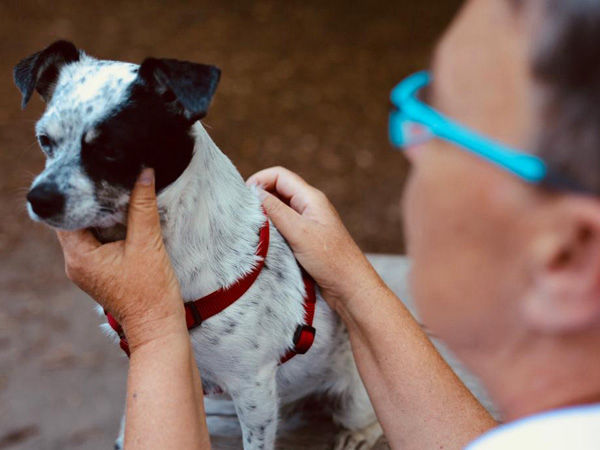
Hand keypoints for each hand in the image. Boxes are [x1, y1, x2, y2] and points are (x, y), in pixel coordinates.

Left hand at [56, 168, 184, 350]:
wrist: (158, 326)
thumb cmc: (151, 291)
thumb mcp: (147, 243)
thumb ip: (142, 206)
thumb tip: (143, 172)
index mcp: (79, 256)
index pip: (67, 214)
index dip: (79, 192)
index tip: (92, 173)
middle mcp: (76, 263)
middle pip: (74, 221)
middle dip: (89, 201)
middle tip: (104, 178)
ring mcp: (86, 270)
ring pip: (85, 231)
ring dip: (99, 214)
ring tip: (115, 194)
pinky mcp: (99, 273)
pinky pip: (95, 243)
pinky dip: (106, 228)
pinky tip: (123, 218)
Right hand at [247, 166, 382, 312]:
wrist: (350, 287)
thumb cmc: (331, 260)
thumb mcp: (299, 232)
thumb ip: (276, 211)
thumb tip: (254, 193)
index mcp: (311, 198)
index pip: (279, 175)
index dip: (259, 180)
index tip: (242, 198)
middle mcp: (309, 207)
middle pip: (278, 190)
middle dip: (259, 197)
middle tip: (242, 213)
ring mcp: (308, 223)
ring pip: (279, 209)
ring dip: (264, 214)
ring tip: (250, 227)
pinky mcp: (305, 239)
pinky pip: (283, 226)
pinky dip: (271, 228)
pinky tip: (263, 240)